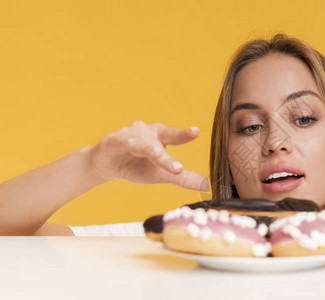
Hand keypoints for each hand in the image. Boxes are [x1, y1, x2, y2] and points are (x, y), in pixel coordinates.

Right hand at [85, 121, 208, 190]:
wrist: (106, 166)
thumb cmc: (137, 166)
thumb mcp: (160, 173)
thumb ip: (182, 177)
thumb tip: (206, 185)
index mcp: (159, 137)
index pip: (174, 136)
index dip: (184, 134)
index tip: (196, 131)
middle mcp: (146, 132)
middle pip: (159, 142)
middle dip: (167, 150)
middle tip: (177, 163)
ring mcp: (128, 135)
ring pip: (140, 143)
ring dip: (147, 147)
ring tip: (156, 153)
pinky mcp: (111, 141)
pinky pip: (119, 141)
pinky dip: (124, 142)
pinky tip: (129, 144)